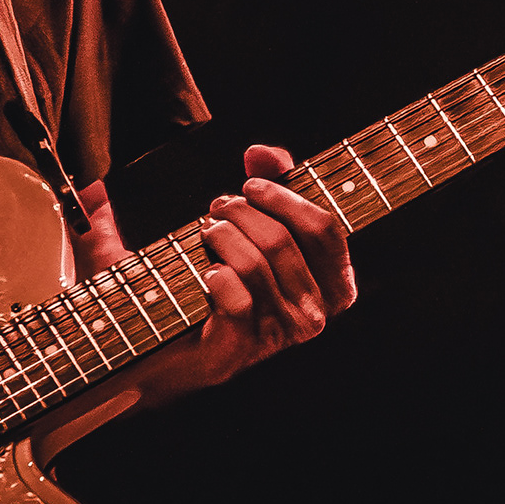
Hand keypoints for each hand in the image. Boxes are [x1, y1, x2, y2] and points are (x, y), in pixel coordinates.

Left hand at [89, 142, 356, 409]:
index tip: (250, 184)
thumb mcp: (253, 224)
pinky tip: (205, 272)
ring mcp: (278, 336)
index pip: (325, 228)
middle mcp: (315, 315)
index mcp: (333, 286)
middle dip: (241, 212)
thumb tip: (261, 153)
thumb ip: (268, 183)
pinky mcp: (241, 349)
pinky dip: (214, 275)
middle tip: (216, 208)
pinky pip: (235, 297)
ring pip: (255, 263)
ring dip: (222, 236)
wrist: (171, 341)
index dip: (285, 197)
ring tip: (206, 232)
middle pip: (282, 240)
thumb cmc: (220, 277)